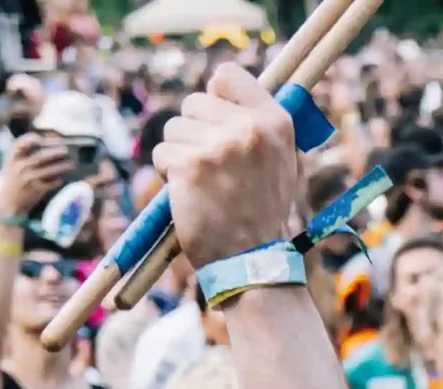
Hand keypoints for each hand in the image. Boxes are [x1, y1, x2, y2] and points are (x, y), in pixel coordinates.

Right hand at [0, 133, 72, 222]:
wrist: (7, 200)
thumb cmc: (13, 177)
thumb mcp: (12, 163)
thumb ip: (25, 153)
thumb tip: (49, 143)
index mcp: (12, 158)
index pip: (20, 144)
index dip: (31, 139)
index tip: (41, 139)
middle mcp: (19, 167)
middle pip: (39, 157)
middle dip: (54, 152)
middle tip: (65, 150)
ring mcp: (27, 179)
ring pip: (48, 170)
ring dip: (61, 166)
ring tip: (71, 164)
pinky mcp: (35, 190)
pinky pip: (50, 184)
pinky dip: (57, 180)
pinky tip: (62, 178)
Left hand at [153, 63, 302, 268]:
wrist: (252, 259)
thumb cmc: (263, 211)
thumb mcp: (281, 160)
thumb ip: (256, 123)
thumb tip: (220, 91)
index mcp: (275, 120)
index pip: (226, 76)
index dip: (214, 97)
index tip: (216, 120)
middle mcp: (249, 128)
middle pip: (193, 102)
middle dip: (193, 131)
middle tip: (210, 165)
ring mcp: (219, 146)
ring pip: (173, 129)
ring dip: (179, 154)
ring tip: (202, 183)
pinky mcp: (190, 166)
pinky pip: (161, 154)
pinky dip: (167, 175)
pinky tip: (188, 194)